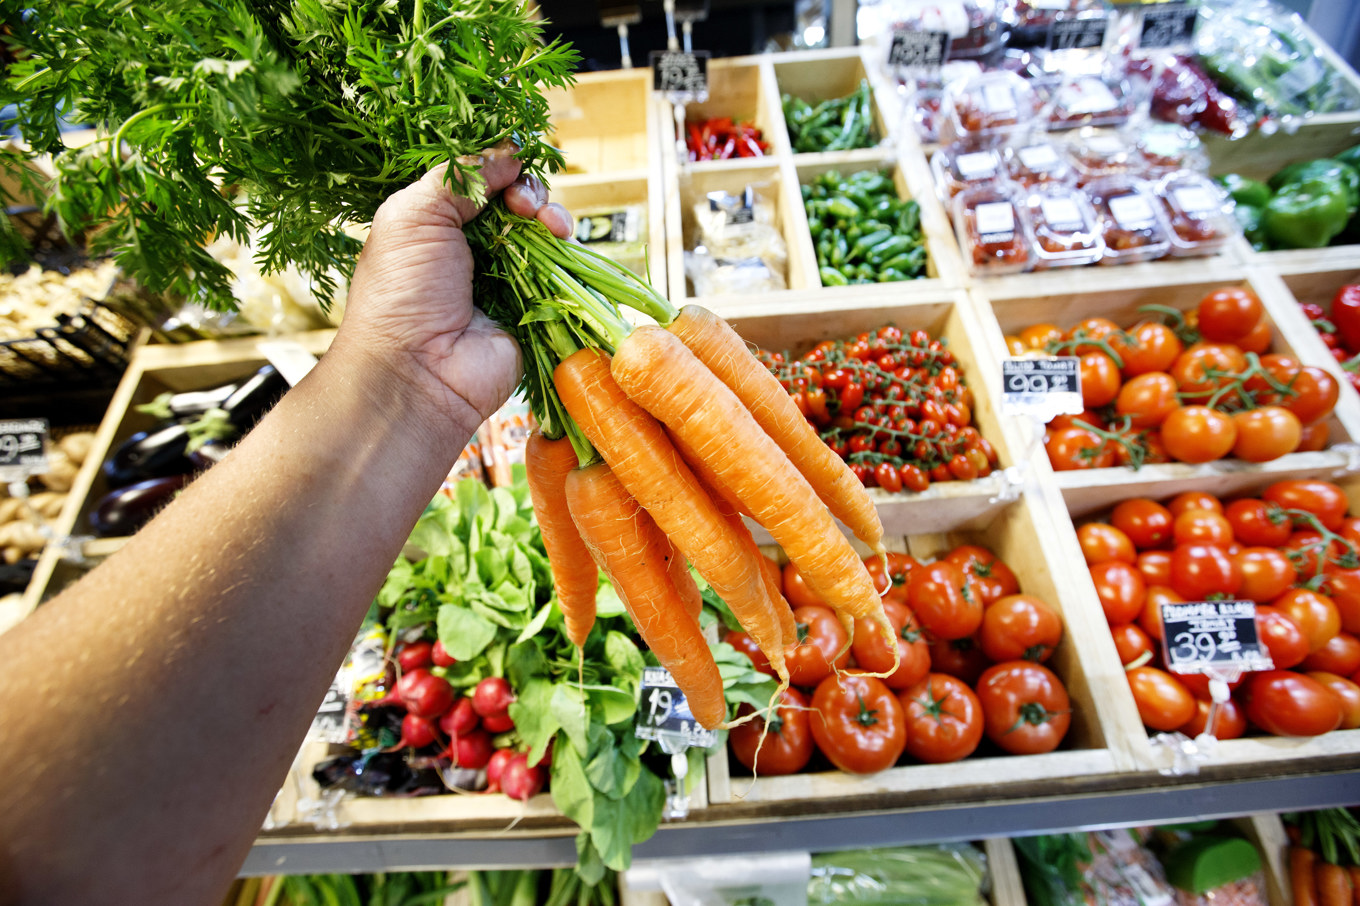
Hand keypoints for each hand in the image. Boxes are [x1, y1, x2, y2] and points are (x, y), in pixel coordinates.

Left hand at [335, 148, 573, 442]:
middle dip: (528, 192)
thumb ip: (461, 174)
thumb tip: (509, 151)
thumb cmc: (402, 291)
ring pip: (542, 233)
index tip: (506, 172)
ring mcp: (506, 279)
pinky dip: (567, 251)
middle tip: (523, 205)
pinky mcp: (533, 307)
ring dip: (551, 216)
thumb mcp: (415, 213)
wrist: (418, 371)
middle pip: (516, 203)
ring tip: (549, 225)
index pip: (479, 182)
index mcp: (435, 223)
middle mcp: (471, 249)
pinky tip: (561, 243)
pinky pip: (561, 271)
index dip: (499, 170)